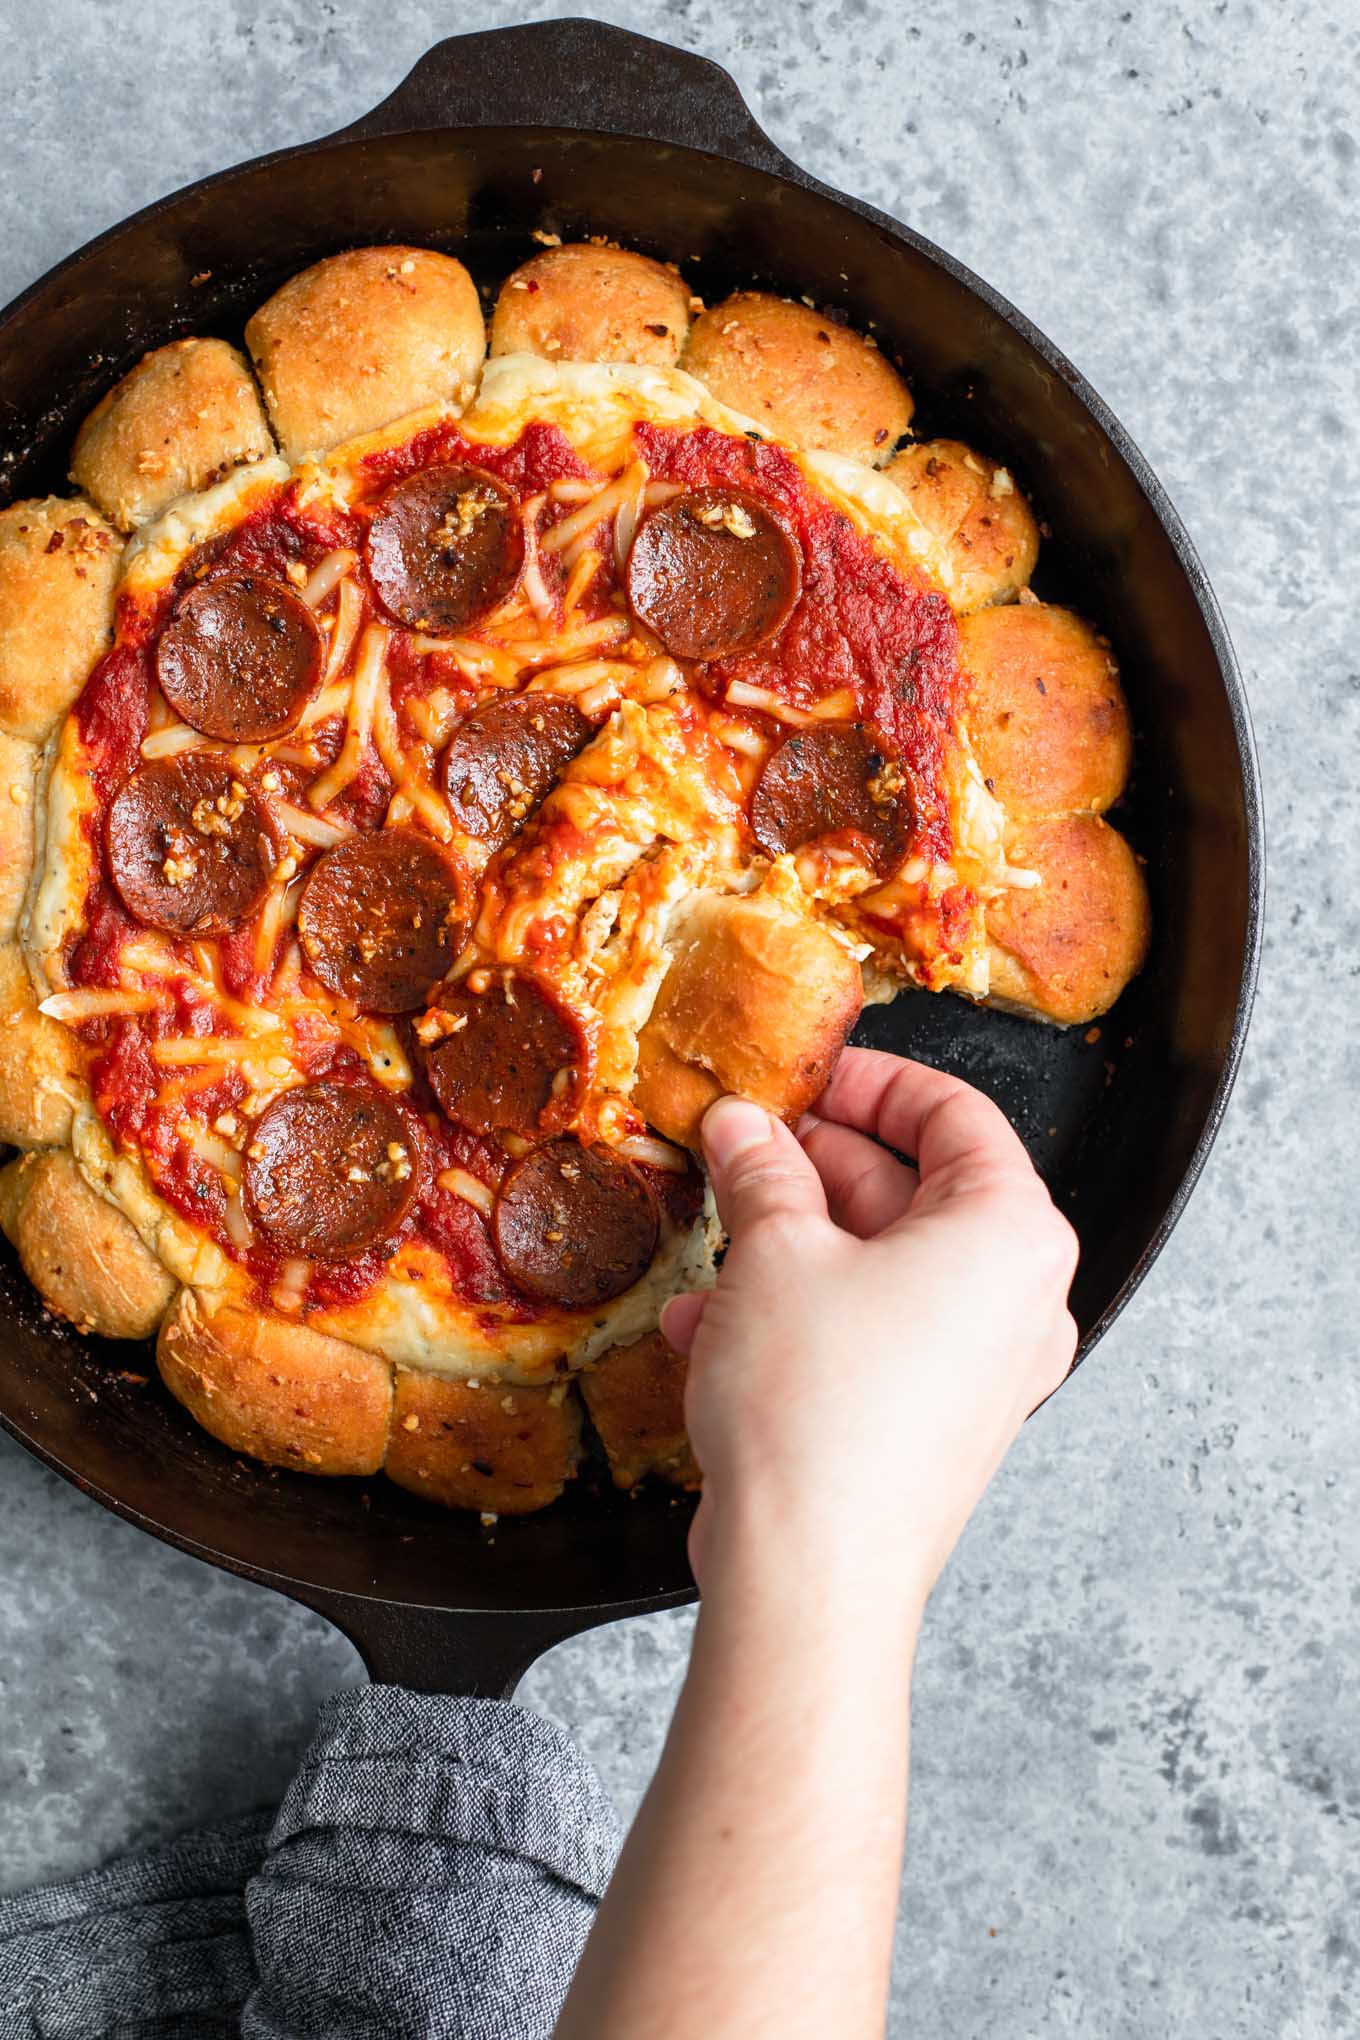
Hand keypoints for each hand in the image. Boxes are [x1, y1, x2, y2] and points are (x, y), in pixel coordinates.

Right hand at [661, 1048, 1077, 1605]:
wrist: (811, 1578)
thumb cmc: (820, 1415)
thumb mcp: (774, 1253)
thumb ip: (762, 1172)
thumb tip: (745, 1129)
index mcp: (1012, 1234)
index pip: (954, 1114)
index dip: (871, 1083)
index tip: (807, 1078)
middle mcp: (1016, 1300)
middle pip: (914, 1190)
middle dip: (812, 1168)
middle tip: (741, 1147)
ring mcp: (980, 1369)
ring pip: (879, 1267)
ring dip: (789, 1245)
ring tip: (713, 1236)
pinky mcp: (933, 1423)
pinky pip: (869, 1335)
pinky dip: (798, 1315)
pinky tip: (712, 1326)